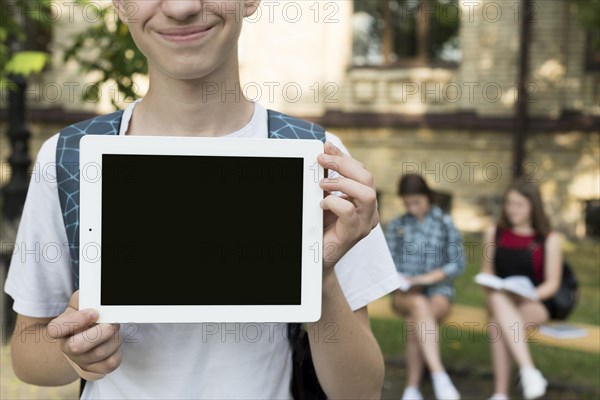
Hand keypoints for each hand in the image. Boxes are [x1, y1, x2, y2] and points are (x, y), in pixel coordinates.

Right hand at [47, 291, 123, 380]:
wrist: (85, 339)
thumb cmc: (84, 317)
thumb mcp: (81, 303)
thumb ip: (85, 298)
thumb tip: (95, 298)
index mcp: (61, 329)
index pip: (55, 329)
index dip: (77, 321)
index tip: (94, 313)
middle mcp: (67, 347)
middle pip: (77, 347)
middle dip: (100, 333)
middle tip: (112, 323)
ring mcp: (80, 361)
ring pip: (99, 353)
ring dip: (113, 339)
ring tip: (114, 330)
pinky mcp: (94, 370)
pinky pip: (110, 363)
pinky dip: (117, 351)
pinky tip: (114, 342)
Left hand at [318, 141, 378, 271]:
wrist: (319, 258)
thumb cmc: (322, 229)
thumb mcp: (326, 199)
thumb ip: (328, 181)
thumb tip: (322, 157)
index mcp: (365, 201)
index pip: (361, 172)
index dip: (344, 157)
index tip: (326, 146)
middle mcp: (370, 211)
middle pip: (367, 178)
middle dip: (343, 164)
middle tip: (321, 160)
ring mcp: (365, 223)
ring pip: (367, 193)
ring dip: (342, 183)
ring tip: (322, 184)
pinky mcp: (354, 233)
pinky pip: (349, 211)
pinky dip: (333, 203)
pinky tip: (322, 205)